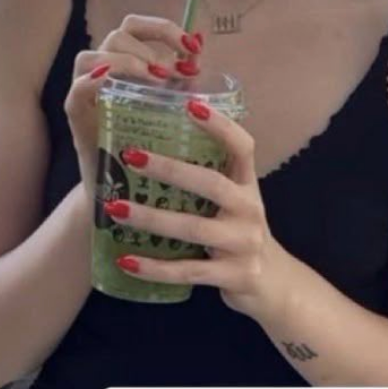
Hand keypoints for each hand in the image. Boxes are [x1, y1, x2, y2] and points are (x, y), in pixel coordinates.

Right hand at [65, 15, 204, 200]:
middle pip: (117, 35)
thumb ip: (182, 76)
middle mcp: (102, 69)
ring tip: (153, 82)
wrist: (124, 186)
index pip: (136, 26)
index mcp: (125, 61)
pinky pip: (77, 88)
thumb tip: (199, 44)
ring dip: (126, 63)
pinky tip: (109, 81)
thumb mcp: (170, 104)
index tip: (192, 46)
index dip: (163, 29)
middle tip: (170, 74)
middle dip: (148, 49)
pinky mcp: (76, 114)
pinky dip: (91, 80)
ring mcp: (85, 90)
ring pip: (91, 56)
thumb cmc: (149, 141)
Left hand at [105, 99, 298, 324]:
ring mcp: (243, 244)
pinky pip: (187, 271)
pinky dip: (154, 268)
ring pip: (193, 228)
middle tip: (131, 156)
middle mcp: (250, 210)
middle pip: (211, 184)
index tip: (189, 104)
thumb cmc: (239, 233)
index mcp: (248, 185)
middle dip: (170, 169)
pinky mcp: (233, 276)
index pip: (242, 147)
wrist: (273, 284)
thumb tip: (156, 143)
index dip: (220, 126)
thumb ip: (206, 177)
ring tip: (114, 209)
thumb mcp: (234, 201)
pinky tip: (125, 260)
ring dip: (151, 219)